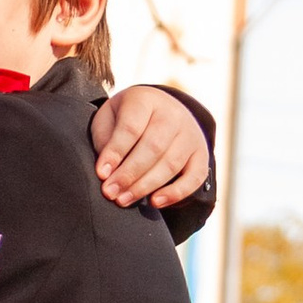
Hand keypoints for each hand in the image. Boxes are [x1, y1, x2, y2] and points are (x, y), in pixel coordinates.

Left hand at [91, 83, 209, 209]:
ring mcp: (190, 134)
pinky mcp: (201, 154)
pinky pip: (194, 177)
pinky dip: (176, 193)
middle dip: (129, 174)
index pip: (131, 127)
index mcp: (145, 100)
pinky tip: (155, 202)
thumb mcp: (110, 119)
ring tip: (124, 200)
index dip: (116, 152)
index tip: (101, 174)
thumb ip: (105, 140)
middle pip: (153, 147)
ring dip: (145, 186)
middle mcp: (173, 114)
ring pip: (171, 164)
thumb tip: (106, 172)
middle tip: (110, 192)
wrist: (162, 111)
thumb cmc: (127, 119)